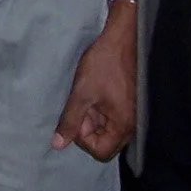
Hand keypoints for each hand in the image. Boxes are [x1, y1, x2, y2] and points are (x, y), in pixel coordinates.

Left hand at [52, 0, 136, 161]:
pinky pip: (113, 116)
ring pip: (108, 128)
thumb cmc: (104, 64)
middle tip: (79, 105)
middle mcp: (132, 124)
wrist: (123, 38)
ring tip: (86, 96)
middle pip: (105, 142)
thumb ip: (70, 121)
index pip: (101, 152)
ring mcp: (132, 114)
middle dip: (87, 128)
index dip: (82, 139)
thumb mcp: (81, 93)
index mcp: (123, 125)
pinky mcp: (130, 103)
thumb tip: (58, 145)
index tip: (75, 118)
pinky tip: (93, 92)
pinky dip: (100, 109)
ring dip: (93, 117)